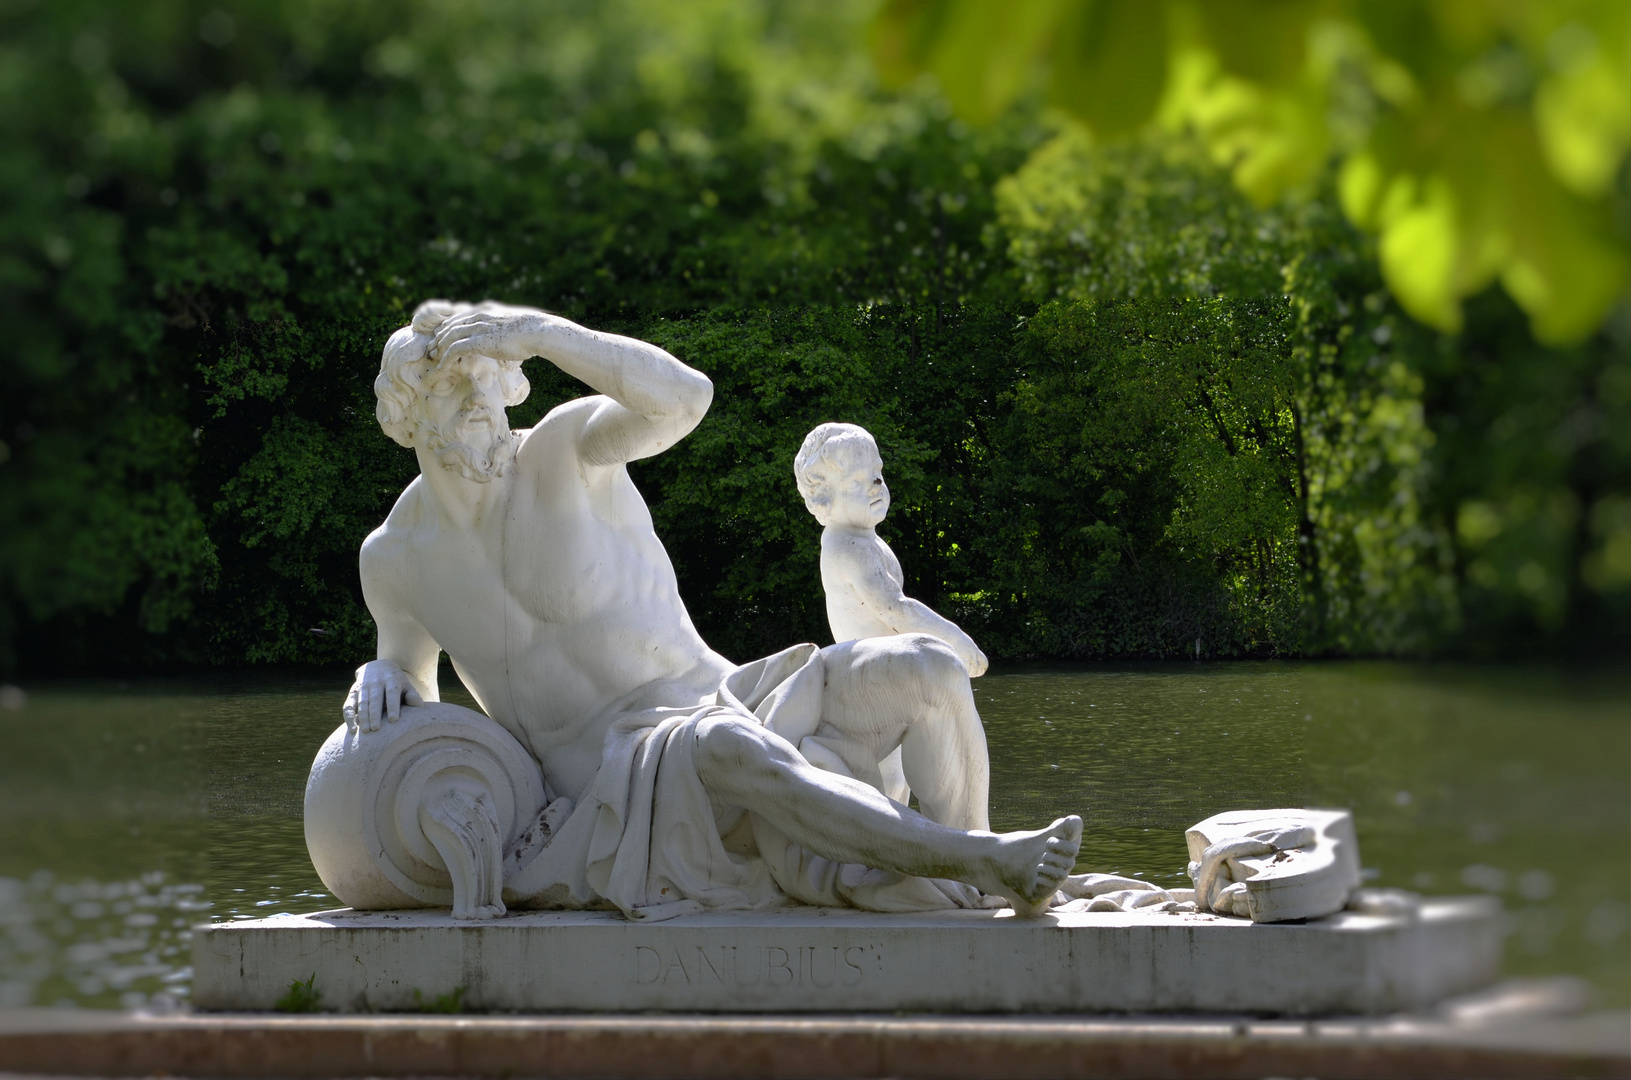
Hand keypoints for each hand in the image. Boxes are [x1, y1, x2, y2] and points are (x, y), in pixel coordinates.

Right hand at [343, 659, 423, 732]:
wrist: (377, 666)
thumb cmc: (396, 682)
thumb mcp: (406, 686)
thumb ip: (412, 695)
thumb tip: (418, 705)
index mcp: (391, 680)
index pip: (392, 693)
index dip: (392, 706)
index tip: (393, 720)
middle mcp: (376, 682)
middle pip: (375, 699)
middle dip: (375, 714)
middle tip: (376, 729)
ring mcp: (363, 686)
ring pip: (362, 702)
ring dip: (363, 716)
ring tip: (365, 731)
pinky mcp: (353, 692)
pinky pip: (348, 705)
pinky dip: (348, 717)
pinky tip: (352, 729)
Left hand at [428, 305, 550, 367]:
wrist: (538, 332)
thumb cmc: (531, 331)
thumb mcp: (513, 325)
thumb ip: (503, 328)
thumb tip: (506, 338)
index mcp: (485, 309)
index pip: (458, 317)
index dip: (446, 328)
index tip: (440, 338)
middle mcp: (478, 315)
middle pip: (449, 325)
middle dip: (438, 339)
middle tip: (432, 350)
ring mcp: (478, 327)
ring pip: (449, 336)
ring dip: (439, 349)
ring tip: (435, 360)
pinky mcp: (479, 340)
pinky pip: (455, 349)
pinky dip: (446, 358)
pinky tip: (443, 367)